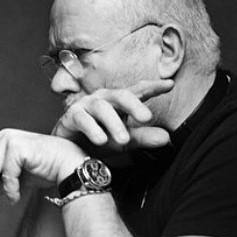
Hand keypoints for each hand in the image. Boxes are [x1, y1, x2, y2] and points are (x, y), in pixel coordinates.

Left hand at [0, 128, 86, 209]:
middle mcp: (3, 137)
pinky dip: (9, 190)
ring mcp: (9, 139)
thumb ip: (0, 183)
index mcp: (0, 141)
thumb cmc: (46, 170)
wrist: (69, 168)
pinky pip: (5, 174)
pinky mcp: (17, 145)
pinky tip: (15, 198)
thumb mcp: (17, 179)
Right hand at [53, 79, 173, 150]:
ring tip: (124, 140)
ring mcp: (86, 105)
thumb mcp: (123, 142)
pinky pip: (82, 120)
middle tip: (147, 118)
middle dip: (134, 105)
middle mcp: (103, 99)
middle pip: (121, 95)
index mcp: (118, 103)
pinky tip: (101, 140)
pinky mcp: (71, 117)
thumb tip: (167, 138)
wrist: (68, 152)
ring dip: (114, 123)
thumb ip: (143, 138)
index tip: (169, 85)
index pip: (137, 92)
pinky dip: (92, 129)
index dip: (152, 87)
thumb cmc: (96, 142)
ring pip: (102, 108)